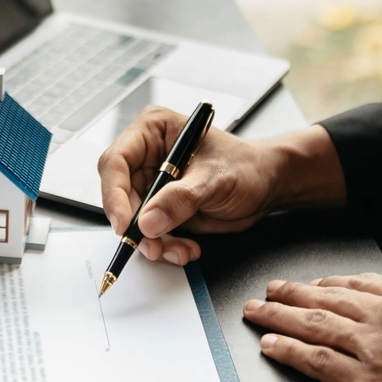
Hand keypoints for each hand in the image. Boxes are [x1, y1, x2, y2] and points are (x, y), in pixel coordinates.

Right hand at [97, 108, 346, 264]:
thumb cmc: (246, 167)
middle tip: (153, 246)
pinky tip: (187, 248)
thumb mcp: (215, 179)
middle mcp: (146, 156)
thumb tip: (148, 221)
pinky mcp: (161, 208)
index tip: (124, 223)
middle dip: (136, 226)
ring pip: (133, 219)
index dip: (115, 194)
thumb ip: (180, 199)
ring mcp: (152, 184)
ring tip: (179, 250)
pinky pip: (150, 233)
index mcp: (152, 131)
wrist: (267, 186)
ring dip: (153, 242)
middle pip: (120, 195)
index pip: (116, 162)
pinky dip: (166, 246)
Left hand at [244, 274, 381, 381]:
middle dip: (290, 293)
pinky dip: (289, 353)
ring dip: (277, 317)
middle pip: (325, 299)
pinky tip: (270, 346)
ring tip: (255, 312)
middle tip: (267, 290)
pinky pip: (318, 363)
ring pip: (313, 326)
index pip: (357, 284)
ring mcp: (375, 351)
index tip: (310, 284)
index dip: (326, 284)